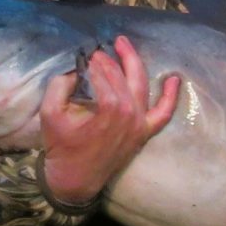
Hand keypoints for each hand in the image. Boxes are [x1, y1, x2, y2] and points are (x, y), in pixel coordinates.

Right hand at [39, 36, 178, 205]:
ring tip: (123, 45)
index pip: (103, 74)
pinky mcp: (144, 132)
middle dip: (109, 60)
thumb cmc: (62, 147)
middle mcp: (130, 113)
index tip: (85, 56)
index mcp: (109, 107)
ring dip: (134, 63)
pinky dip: (171, 97)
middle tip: (98, 51)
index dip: (93, 63)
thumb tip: (76, 70)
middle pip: (122, 76)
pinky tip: (174, 79)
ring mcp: (140, 123)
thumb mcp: (50, 113)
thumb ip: (60, 85)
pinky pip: (163, 113)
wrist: (75, 180)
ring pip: (142, 85)